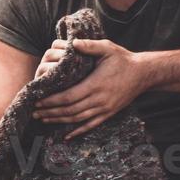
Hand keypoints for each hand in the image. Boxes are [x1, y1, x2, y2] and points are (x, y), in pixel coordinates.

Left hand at [32, 38, 150, 139]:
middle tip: (34, 112)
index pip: (68, 97)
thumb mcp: (107, 48)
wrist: (144, 73)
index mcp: (95, 84)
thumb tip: (72, 43)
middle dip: (50, 112)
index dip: (52, 101)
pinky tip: (66, 136)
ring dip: (59, 121)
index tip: (38, 100)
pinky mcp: (109, 113)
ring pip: (78, 119)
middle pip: (70, 110)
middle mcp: (99, 100)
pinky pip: (91, 125)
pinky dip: (78, 131)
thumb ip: (89, 46)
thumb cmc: (123, 59)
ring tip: (44, 119)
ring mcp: (104, 109)